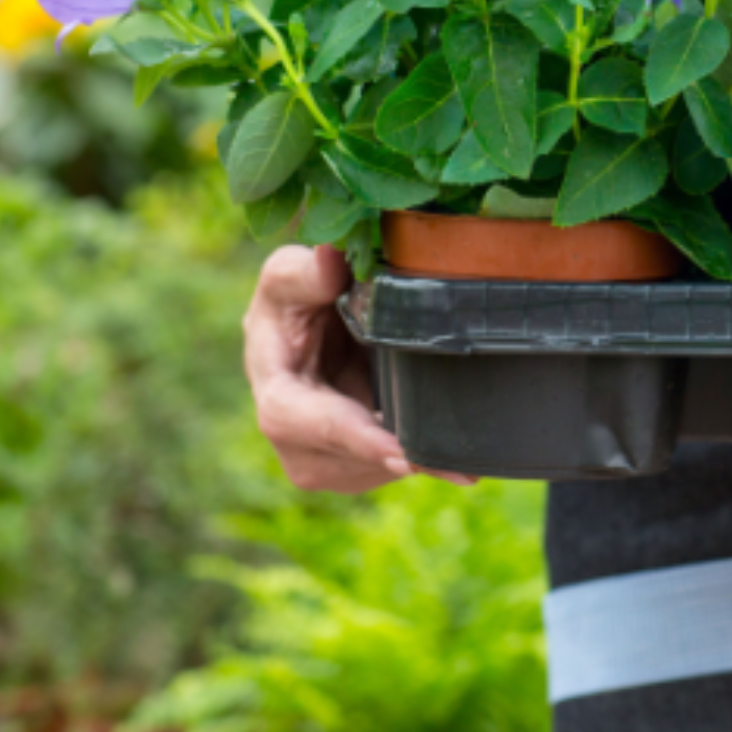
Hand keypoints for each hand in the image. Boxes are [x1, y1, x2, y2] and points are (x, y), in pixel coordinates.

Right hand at [244, 245, 475, 492]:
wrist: (313, 330)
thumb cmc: (297, 298)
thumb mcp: (291, 275)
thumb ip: (305, 270)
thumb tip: (330, 259)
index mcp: (272, 385)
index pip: (297, 420)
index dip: (350, 437)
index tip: (398, 452)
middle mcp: (287, 433)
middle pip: (342, 458)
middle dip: (399, 459)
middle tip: (459, 467)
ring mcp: (314, 457)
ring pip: (368, 472)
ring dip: (413, 462)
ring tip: (460, 453)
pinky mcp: (344, 466)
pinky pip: (384, 472)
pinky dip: (419, 462)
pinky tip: (451, 454)